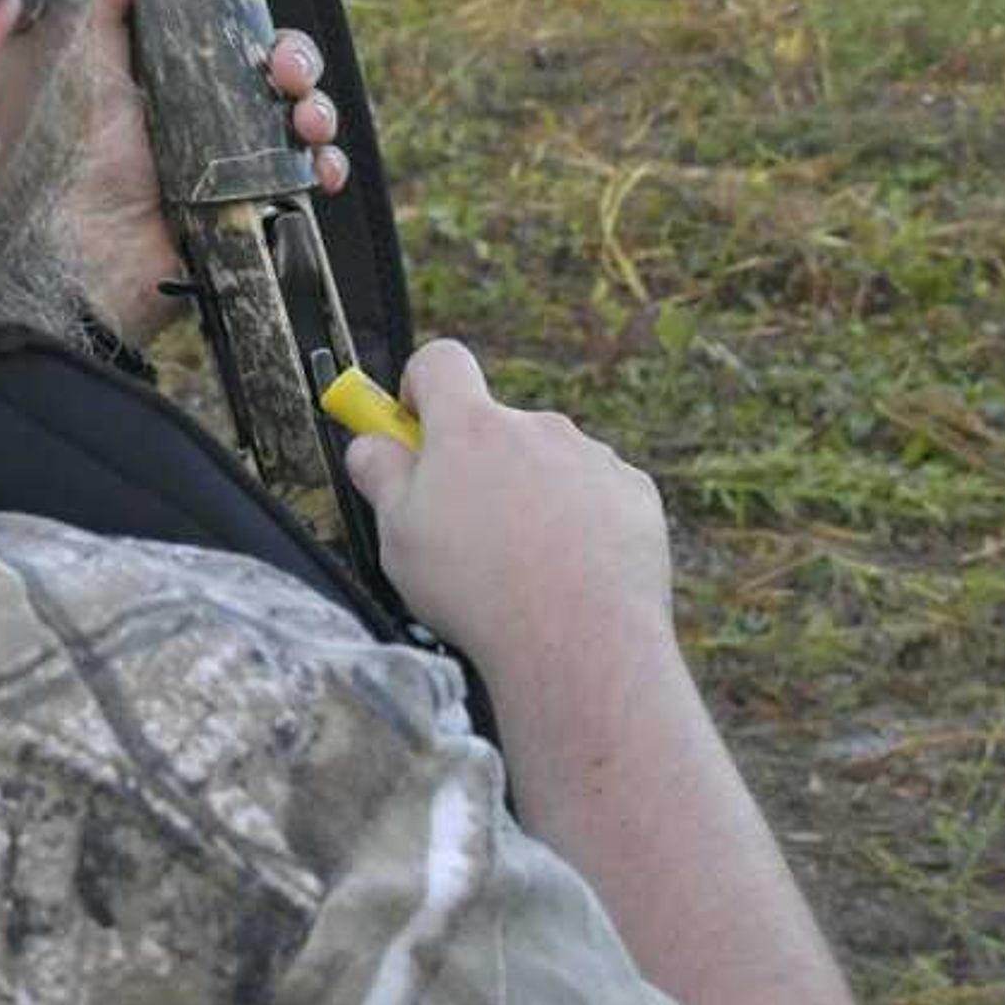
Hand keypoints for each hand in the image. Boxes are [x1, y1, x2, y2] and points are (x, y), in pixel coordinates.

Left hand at [57, 0, 351, 344]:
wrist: (74, 264)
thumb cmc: (62, 162)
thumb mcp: (75, 65)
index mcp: (155, 65)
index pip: (212, 7)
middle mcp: (195, 106)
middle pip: (271, 56)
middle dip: (295, 49)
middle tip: (283, 66)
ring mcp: (226, 158)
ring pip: (299, 111)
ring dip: (318, 104)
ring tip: (304, 119)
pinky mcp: (248, 207)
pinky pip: (305, 178)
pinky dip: (324, 167)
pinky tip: (317, 168)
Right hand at [337, 339, 677, 685]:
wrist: (579, 643)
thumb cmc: (476, 590)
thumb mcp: (397, 536)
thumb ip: (379, 474)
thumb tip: (370, 444)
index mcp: (471, 428)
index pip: (439, 362)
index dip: (420, 388)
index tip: (414, 428)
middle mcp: (537, 427)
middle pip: (497, 424)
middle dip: (479, 463)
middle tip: (467, 529)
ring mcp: (592, 457)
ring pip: (548, 462)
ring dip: (532, 495)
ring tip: (524, 565)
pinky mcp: (634, 492)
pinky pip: (596, 493)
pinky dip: (581, 520)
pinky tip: (571, 572)